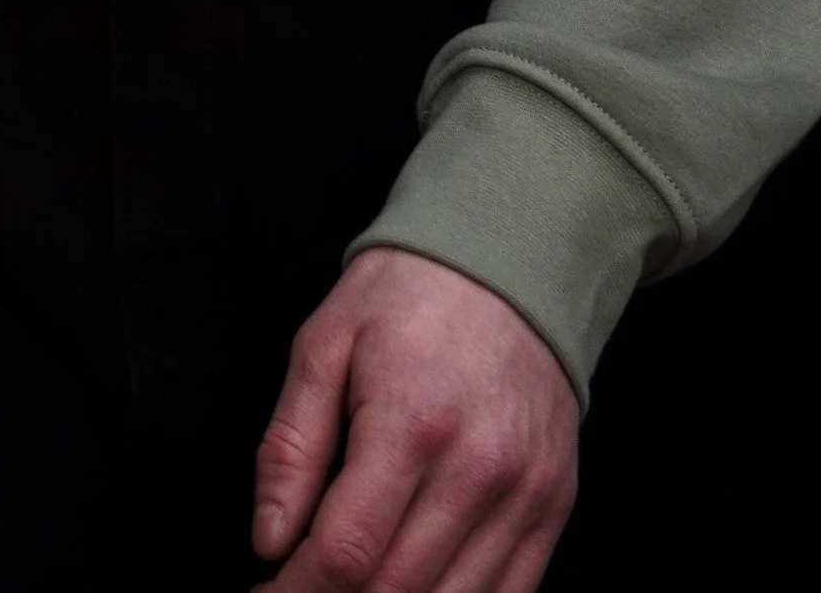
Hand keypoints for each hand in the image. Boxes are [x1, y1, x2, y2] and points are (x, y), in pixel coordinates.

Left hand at [252, 247, 576, 589]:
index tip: (267, 588)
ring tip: (349, 588)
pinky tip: (414, 588)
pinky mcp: (553, 508)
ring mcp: (524, 496)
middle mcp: (478, 469)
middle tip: (298, 591)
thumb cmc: (407, 296)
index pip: (347, 552)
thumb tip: (270, 538)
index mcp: (412, 421)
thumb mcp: (325, 343)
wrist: (509, 259)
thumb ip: (291, 446)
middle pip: (397, 590)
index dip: (296, 590)